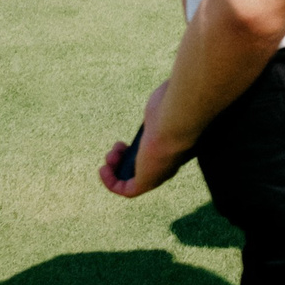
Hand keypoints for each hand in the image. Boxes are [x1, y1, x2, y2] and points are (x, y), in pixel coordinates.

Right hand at [99, 81, 190, 196]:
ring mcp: (159, 173)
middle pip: (144, 167)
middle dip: (125, 157)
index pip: (157, 152)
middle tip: (119, 145)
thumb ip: (162, 102)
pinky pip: (126, 190)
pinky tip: (103, 168)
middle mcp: (169, 161)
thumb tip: (161, 93)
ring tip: (112, 154)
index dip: (138, 146)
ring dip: (115, 168)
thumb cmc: (176, 105)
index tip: (129, 136)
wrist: (180, 118)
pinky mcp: (147, 182)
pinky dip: (111, 182)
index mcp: (176, 144)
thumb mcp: (166, 100)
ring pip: (133, 179)